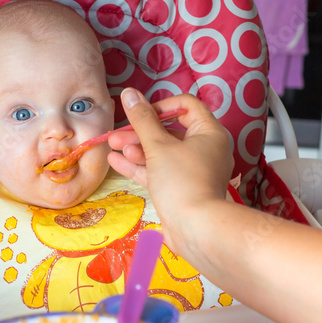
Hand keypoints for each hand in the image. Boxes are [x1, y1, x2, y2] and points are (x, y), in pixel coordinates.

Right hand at [108, 89, 233, 257]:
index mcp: (209, 133)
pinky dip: (140, 166)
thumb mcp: (158, 146)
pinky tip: (115, 161)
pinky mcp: (181, 189)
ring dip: (137, 148)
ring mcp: (193, 171)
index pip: (186, 106)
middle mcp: (205, 150)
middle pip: (170, 131)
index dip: (161, 106)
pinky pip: (160, 171)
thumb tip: (129, 93)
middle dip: (140, 132)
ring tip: (112, 147)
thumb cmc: (182, 181)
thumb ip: (142, 119)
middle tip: (117, 135)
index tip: (141, 114)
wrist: (195, 229)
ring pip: (162, 153)